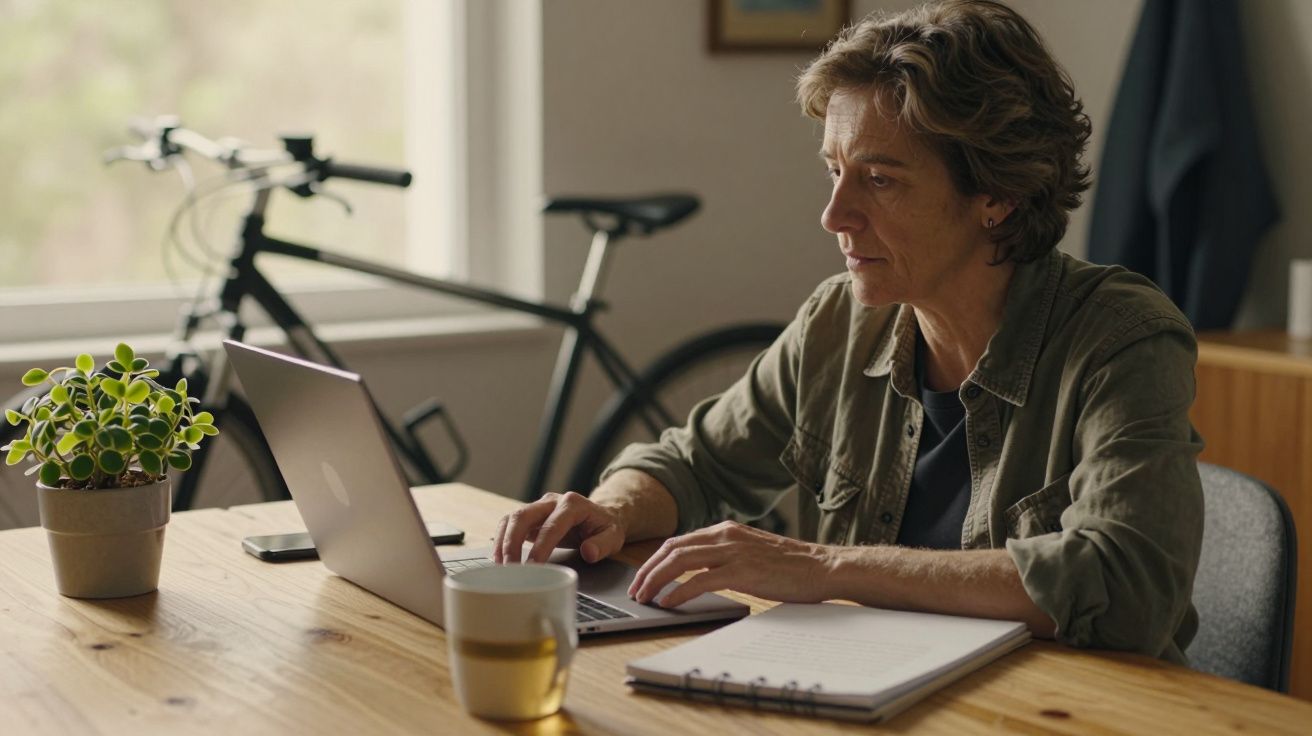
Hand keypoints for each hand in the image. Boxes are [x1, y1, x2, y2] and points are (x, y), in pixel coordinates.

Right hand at [493, 492, 626, 563]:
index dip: (540, 547)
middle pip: (523, 516)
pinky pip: (510, 524)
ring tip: (500, 566)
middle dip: (512, 543)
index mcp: (573, 504)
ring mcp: (539, 507)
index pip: (551, 526)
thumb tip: (588, 552)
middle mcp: (552, 501)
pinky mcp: (530, 516)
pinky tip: (499, 558)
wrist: (600, 515)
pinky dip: (501, 540)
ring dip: (502, 542)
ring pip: (512, 518)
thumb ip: (602, 544)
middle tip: (510, 569)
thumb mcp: (614, 536)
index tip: (532, 567)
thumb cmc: (605, 527)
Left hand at [627, 521, 833, 608]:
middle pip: (672, 549)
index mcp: (726, 530)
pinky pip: (700, 580)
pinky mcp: (742, 571)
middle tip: (636, 590)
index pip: (678, 542)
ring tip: (645, 597)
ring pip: (680, 561)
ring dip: (657, 580)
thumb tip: (699, 572)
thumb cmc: (791, 566)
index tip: (643, 577)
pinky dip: (679, 592)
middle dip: (648, 570)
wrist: (823, 567)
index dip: (655, 560)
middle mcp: (725, 535)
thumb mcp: (752, 552)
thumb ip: (727, 555)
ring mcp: (733, 551)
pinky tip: (668, 603)